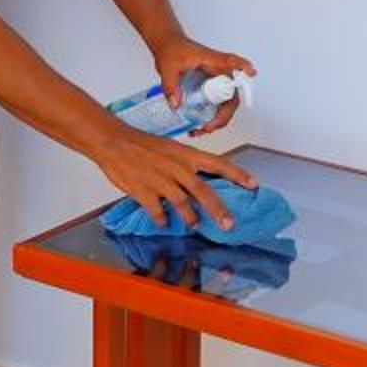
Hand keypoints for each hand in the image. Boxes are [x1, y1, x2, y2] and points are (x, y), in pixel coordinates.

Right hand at [92, 123, 258, 233]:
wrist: (114, 142)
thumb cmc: (141, 144)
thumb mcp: (170, 149)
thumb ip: (186, 166)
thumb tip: (200, 182)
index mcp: (185, 154)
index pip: (218, 164)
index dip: (238, 175)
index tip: (253, 185)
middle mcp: (177, 167)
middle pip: (204, 191)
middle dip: (219, 210)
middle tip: (229, 224)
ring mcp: (161, 180)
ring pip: (183, 204)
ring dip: (191, 218)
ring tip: (194, 225)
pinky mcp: (144, 192)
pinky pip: (157, 212)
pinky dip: (162, 220)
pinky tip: (164, 223)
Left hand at [148, 35, 255, 134]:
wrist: (167, 45)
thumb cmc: (172, 49)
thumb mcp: (168, 68)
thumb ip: (171, 86)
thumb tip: (175, 104)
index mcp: (211, 60)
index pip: (231, 61)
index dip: (242, 67)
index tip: (251, 72)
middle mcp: (218, 70)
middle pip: (231, 95)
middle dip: (224, 115)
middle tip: (209, 126)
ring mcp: (215, 80)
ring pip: (225, 103)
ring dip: (218, 119)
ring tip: (201, 130)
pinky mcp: (210, 86)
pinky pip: (217, 104)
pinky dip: (211, 116)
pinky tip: (198, 125)